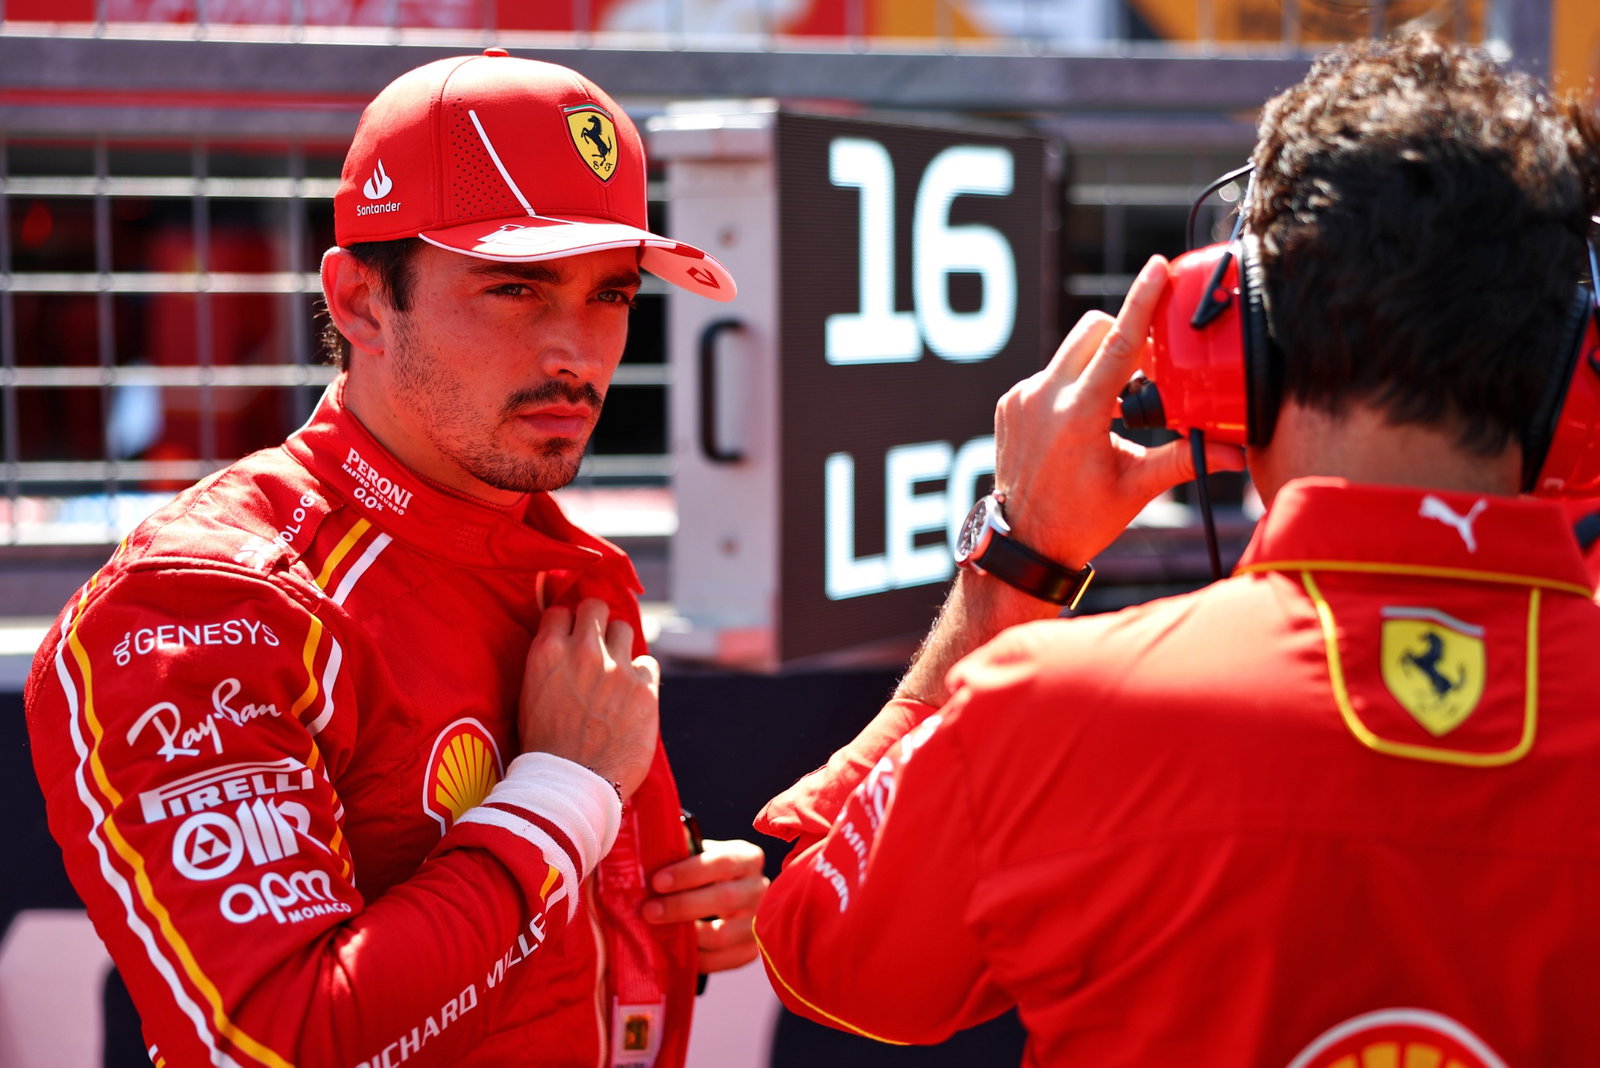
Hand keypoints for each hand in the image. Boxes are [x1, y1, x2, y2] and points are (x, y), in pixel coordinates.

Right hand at [518, 598, 660, 799]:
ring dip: (619, 644)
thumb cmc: (545, 749)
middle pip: (596, 606)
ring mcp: (616, 668)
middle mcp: (583, 651)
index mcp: (547, 653)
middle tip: (596, 640)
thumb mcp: (530, 697)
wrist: (571, 785)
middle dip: (596, 620)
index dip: (567, 622)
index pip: (560, 610)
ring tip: (614, 668)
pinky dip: (641, 674)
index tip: (570, 634)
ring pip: (624, 628)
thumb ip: (549, 665)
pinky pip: (648, 662)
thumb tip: (561, 648)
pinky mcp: (644, 688)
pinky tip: (632, 693)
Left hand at [642, 838, 767, 972]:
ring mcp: (759, 922)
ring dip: (687, 936)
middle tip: (649, 910)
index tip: (658, 881)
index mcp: (747, 858)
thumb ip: (681, 853)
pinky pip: (723, 960)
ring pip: (723, 935)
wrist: (725, 900)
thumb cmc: (703, 874)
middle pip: (724, 899)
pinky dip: (696, 959)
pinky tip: (676, 951)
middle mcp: (758, 889)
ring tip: (659, 934)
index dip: (689, 872)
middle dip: (682, 906)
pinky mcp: (751, 951)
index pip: (723, 862)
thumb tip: (652, 851)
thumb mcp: (699, 856)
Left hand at [994, 255, 1246, 565]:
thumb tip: (1239, 451)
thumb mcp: (1137, 487)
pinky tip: (1080, 422)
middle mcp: (1045, 398)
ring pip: (1069, 351)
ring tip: (1113, 408)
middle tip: (1147, 369)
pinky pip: (1048, 375)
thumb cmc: (1081, 519)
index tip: (1156, 267)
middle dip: (1123, 336)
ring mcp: (1021, 398)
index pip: (1118, 344)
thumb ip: (1185, 459)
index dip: (1141, 302)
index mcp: (1080, 415)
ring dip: (1097, 364)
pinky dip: (1071, 385)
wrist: (1023, 542)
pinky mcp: (1009, 403)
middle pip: (1093, 330)